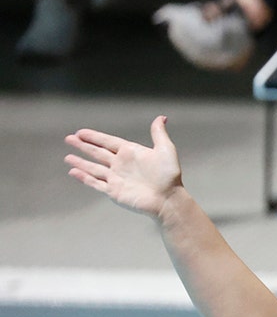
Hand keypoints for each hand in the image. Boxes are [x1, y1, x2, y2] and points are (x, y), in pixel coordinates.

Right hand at [64, 116, 182, 221]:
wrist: (168, 198)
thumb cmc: (169, 175)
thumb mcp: (165, 149)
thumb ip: (158, 134)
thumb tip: (161, 117)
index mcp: (130, 153)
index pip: (108, 142)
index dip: (94, 137)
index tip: (80, 132)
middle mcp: (121, 164)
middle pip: (97, 153)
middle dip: (83, 146)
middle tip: (68, 139)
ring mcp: (116, 178)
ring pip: (93, 168)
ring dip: (80, 162)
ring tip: (67, 157)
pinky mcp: (114, 191)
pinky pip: (95, 183)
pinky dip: (84, 178)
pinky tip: (73, 172)